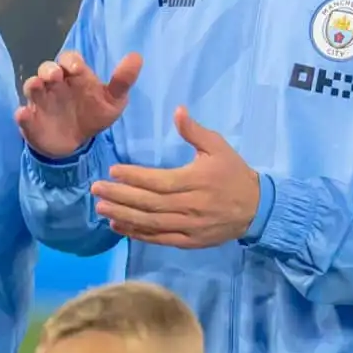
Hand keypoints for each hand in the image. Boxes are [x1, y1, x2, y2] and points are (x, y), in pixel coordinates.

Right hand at [15, 51, 142, 158]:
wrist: (77, 143)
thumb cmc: (94, 114)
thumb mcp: (113, 101)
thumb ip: (122, 81)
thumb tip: (137, 57)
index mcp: (75, 76)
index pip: (69, 59)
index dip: (70, 61)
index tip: (77, 70)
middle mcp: (55, 84)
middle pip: (47, 68)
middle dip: (49, 69)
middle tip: (55, 76)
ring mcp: (41, 101)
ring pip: (31, 86)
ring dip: (33, 84)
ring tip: (38, 87)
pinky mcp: (31, 120)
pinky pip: (22, 115)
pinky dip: (22, 115)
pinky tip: (24, 115)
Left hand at [91, 107, 260, 248]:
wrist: (256, 207)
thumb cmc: (233, 173)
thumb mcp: (218, 146)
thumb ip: (194, 131)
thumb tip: (177, 110)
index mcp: (195, 181)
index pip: (158, 181)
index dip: (133, 177)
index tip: (113, 170)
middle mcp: (190, 205)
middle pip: (149, 204)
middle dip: (120, 197)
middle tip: (96, 190)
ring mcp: (189, 226)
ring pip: (151, 224)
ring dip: (123, 217)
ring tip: (101, 209)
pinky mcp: (189, 241)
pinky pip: (159, 239)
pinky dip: (138, 234)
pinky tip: (119, 227)